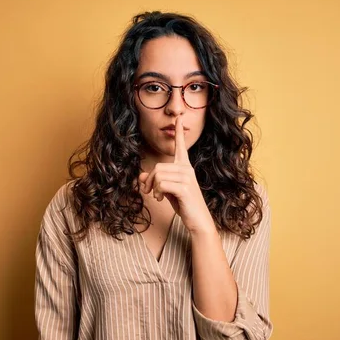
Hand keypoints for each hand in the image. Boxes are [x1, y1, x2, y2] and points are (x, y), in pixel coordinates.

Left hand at [138, 116, 215, 233]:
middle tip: (148, 192)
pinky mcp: (184, 188)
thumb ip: (156, 181)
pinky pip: (161, 184)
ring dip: (152, 188)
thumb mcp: (166, 191)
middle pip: (158, 167)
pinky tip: (160, 198)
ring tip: (156, 196)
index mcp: (185, 167)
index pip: (181, 147)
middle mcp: (187, 169)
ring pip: (158, 175)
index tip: (179, 119)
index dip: (179, 133)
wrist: (198, 220)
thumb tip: (141, 175)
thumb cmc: (184, 204)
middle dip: (149, 180)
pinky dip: (156, 192)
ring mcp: (187, 178)